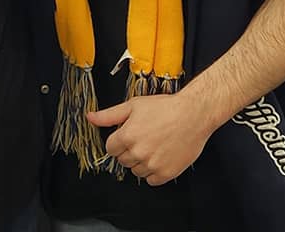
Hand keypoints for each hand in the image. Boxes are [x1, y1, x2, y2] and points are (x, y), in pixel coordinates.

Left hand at [88, 93, 216, 186]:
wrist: (194, 114)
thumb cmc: (166, 108)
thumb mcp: (134, 105)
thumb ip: (109, 115)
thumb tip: (90, 117)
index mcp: (126, 136)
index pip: (110, 149)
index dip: (118, 141)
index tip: (129, 136)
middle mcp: (137, 152)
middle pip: (123, 161)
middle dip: (130, 151)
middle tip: (144, 138)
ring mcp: (152, 164)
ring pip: (136, 172)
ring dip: (141, 162)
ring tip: (154, 146)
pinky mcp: (165, 173)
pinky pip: (151, 180)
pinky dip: (154, 172)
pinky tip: (161, 156)